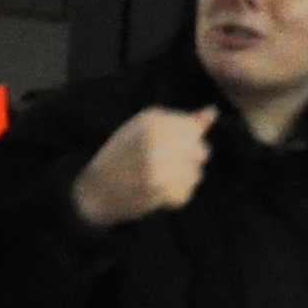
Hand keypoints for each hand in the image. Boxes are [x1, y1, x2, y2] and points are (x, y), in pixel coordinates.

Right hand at [70, 107, 213, 230]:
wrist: (94, 189)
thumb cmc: (122, 155)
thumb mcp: (146, 129)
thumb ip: (182, 121)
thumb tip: (212, 112)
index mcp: (151, 121)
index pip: (193, 129)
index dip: (188, 140)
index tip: (170, 147)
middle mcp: (155, 140)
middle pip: (200, 151)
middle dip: (189, 160)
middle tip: (166, 165)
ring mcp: (157, 166)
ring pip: (195, 174)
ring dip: (183, 179)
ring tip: (162, 179)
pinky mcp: (158, 191)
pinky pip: (185, 193)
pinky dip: (176, 196)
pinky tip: (160, 193)